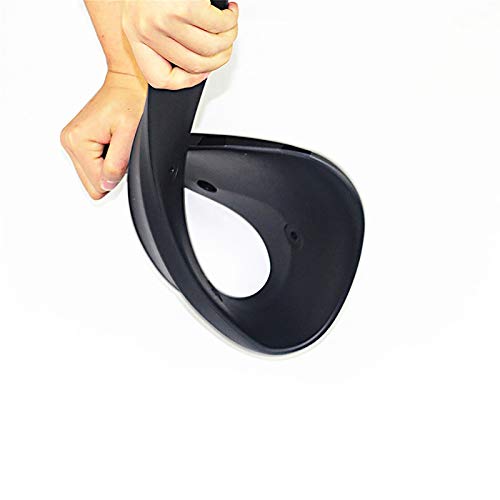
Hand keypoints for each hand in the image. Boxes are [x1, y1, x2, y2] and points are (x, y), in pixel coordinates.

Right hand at [61, 71, 146, 199]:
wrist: (129, 82)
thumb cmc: (131, 100)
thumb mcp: (130, 134)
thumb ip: (117, 164)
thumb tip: (107, 184)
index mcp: (77, 141)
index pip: (98, 185)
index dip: (118, 174)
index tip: (123, 152)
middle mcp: (69, 141)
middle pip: (92, 184)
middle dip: (111, 171)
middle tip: (120, 147)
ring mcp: (72, 141)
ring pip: (93, 176)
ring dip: (108, 164)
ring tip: (117, 141)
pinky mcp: (79, 140)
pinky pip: (94, 165)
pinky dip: (106, 158)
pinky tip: (112, 141)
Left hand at [123, 0, 238, 89]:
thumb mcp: (150, 13)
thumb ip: (165, 39)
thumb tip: (196, 63)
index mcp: (136, 35)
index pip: (159, 78)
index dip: (186, 81)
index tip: (200, 72)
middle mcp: (146, 29)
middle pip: (194, 66)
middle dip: (218, 57)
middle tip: (224, 44)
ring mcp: (164, 19)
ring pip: (210, 49)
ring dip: (228, 39)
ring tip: (228, 26)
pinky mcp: (184, 6)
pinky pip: (218, 27)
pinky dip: (230, 21)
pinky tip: (228, 12)